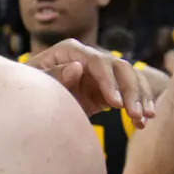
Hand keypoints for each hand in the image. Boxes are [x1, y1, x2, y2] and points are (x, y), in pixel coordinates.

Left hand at [25, 38, 155, 124]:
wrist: (31, 105)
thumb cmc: (29, 90)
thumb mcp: (36, 86)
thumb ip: (54, 77)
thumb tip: (77, 67)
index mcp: (69, 50)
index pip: (95, 61)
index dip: (108, 80)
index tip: (115, 104)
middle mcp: (89, 57)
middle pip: (119, 67)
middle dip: (131, 90)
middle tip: (135, 114)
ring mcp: (101, 73)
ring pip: (130, 78)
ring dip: (140, 97)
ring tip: (144, 119)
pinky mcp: (108, 88)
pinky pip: (129, 92)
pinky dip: (138, 105)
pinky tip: (142, 123)